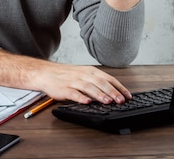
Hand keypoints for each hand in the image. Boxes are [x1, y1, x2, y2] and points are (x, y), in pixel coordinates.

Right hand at [0, 49, 131, 104]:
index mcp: (90, 71)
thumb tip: (114, 91)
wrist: (45, 73)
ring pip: (89, 88)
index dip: (119, 87)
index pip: (108, 78)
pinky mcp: (64, 89)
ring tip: (108, 101)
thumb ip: (97, 81)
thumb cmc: (66, 75)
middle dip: (112, 92)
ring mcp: (74, 81)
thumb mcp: (84, 74)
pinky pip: (74, 93)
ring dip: (100, 95)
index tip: (128, 95)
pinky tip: (87, 102)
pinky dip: (81, 98)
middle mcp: (83, 75)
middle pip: (100, 83)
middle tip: (121, 100)